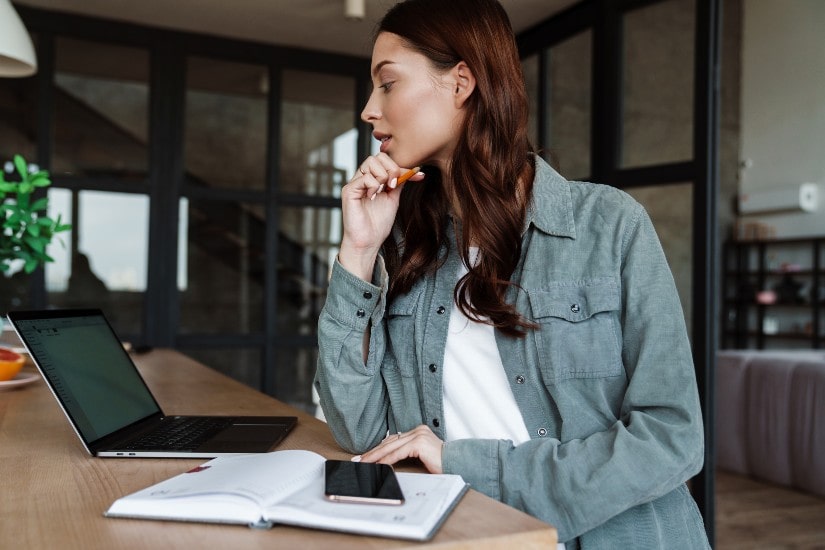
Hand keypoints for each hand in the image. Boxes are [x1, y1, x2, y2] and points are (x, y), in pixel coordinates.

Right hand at [339, 153, 424, 280]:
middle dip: (391, 168)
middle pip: (377, 157)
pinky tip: (373, 197)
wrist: (368, 241)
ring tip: (383, 191)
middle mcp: (363, 178)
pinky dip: (373, 185)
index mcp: (373, 179)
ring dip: (382, 176)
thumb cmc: (378, 224)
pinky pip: (364, 177)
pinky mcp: (349, 191)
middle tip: (394, 185)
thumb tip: (412, 170)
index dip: (402, 166)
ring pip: (370, 163)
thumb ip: (399, 183)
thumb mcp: (393, 199)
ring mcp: (355, 184)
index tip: (418, 174)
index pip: (386, 161)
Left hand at [355, 425, 443, 473]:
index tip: (366, 456)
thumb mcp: (421, 456)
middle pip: (389, 441)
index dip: (379, 448)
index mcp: (418, 431)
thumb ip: (408, 453)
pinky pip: (398, 453)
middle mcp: (417, 430)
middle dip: (373, 452)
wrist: (457, 463)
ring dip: (376, 456)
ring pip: (391, 447)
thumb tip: (388, 460)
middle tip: (359, 460)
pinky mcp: (419, 443)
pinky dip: (387, 460)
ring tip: (364, 463)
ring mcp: (418, 435)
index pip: (393, 439)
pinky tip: (378, 465)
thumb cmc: (441, 463)